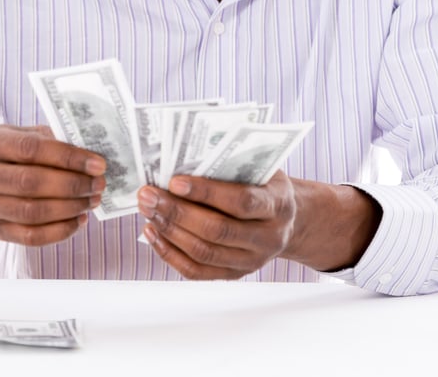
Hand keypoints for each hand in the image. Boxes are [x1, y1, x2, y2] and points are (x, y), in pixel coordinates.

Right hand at [0, 125, 106, 245]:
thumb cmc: (2, 154)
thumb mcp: (15, 133)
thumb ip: (46, 137)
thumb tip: (86, 152)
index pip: (32, 149)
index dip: (68, 157)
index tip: (97, 164)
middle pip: (32, 183)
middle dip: (73, 184)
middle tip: (99, 183)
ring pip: (33, 212)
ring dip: (70, 208)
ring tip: (92, 200)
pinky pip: (31, 237)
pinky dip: (60, 231)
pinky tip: (78, 220)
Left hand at [137, 172, 296, 279]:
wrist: (289, 221)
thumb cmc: (264, 185)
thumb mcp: (259, 169)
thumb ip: (230, 166)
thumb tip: (182, 161)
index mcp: (277, 205)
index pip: (241, 202)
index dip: (206, 193)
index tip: (174, 181)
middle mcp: (268, 238)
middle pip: (217, 230)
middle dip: (177, 212)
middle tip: (148, 195)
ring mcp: (252, 261)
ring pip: (204, 252)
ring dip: (169, 231)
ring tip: (148, 210)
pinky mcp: (234, 274)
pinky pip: (197, 271)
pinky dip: (170, 253)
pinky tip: (153, 233)